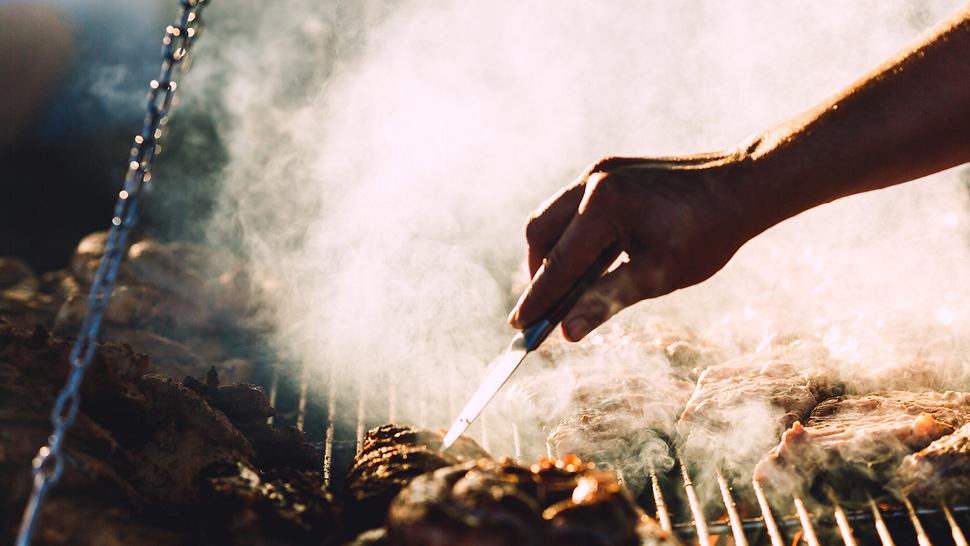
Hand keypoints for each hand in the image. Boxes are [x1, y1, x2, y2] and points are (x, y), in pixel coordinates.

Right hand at [508, 152, 762, 340]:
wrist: (744, 184)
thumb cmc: (707, 234)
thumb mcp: (658, 275)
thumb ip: (606, 301)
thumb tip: (567, 332)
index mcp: (604, 206)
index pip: (558, 263)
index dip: (538, 300)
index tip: (518, 327)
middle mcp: (593, 181)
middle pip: (541, 232)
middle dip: (539, 274)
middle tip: (543, 310)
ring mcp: (599, 171)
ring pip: (552, 216)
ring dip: (553, 253)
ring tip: (567, 289)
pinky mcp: (608, 170)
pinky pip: (573, 206)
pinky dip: (571, 236)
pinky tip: (589, 260)